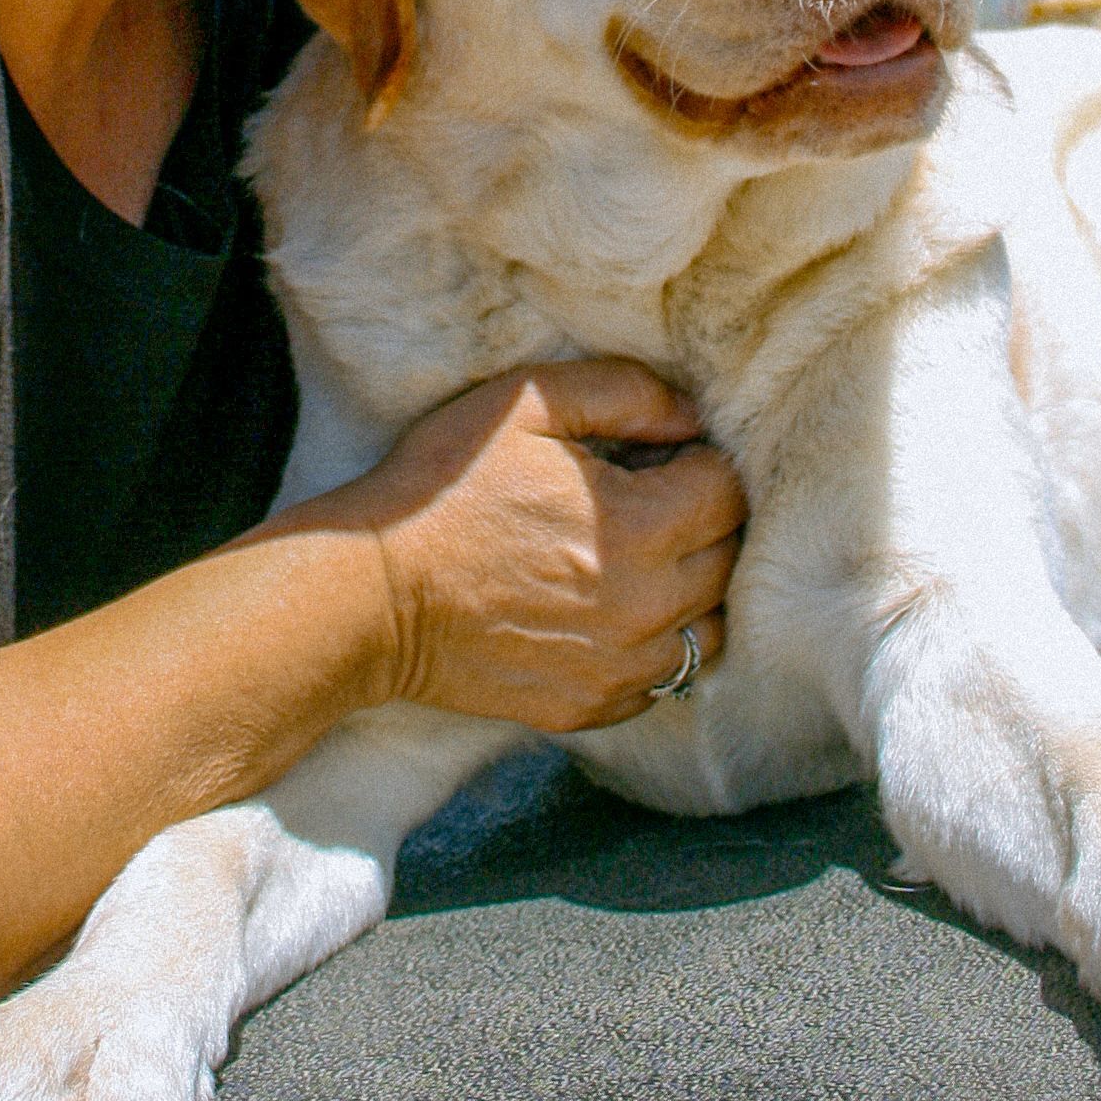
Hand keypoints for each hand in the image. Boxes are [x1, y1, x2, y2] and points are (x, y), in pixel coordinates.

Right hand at [324, 355, 743, 731]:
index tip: (663, 456)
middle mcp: (645, 609)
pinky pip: (663, 679)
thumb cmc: (441, 489)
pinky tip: (613, 611)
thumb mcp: (521, 404)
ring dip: (693, 588)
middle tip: (654, 500)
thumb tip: (690, 416)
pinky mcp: (592, 707)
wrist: (370, 596)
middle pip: (729, 560)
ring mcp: (620, 668)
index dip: (703, 463)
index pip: (729, 493)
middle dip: (705, 522)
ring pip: (710, 628)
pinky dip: (657, 644)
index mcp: (637, 529)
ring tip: (643, 559)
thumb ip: (621, 392)